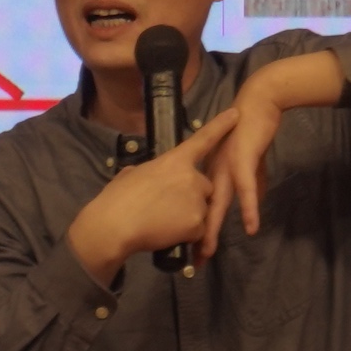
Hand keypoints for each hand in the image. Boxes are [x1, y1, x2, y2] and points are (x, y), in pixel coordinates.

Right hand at [65, 107, 241, 285]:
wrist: (115, 225)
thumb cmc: (116, 199)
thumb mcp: (131, 175)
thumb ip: (148, 173)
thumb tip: (143, 176)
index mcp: (173, 160)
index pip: (202, 140)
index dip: (220, 126)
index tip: (236, 114)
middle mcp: (190, 176)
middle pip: (205, 186)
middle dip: (194, 197)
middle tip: (169, 209)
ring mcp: (196, 200)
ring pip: (202, 211)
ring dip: (190, 218)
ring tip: (164, 224)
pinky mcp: (197, 223)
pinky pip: (199, 232)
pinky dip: (187, 236)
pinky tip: (167, 235)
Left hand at [199, 95, 282, 259]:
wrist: (258, 104)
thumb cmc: (252, 132)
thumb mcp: (250, 165)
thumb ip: (251, 186)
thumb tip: (254, 206)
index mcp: (210, 174)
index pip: (198, 207)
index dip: (193, 229)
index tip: (189, 251)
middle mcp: (213, 173)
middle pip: (201, 211)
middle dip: (196, 238)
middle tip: (192, 262)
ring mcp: (226, 167)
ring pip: (217, 205)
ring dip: (213, 230)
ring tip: (208, 252)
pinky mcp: (243, 161)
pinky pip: (246, 190)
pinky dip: (249, 209)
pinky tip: (252, 227)